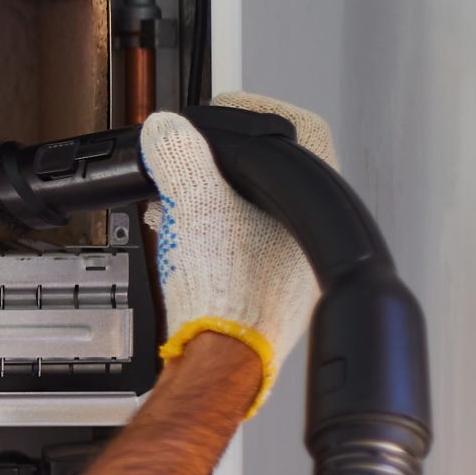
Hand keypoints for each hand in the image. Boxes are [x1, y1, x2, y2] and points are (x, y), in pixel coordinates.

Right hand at [140, 91, 336, 415]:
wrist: (222, 360)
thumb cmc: (229, 296)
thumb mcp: (194, 206)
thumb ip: (178, 157)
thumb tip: (167, 129)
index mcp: (306, 204)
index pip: (295, 130)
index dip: (252, 114)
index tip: (217, 117)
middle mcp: (308, 233)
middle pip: (268, 173)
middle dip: (221, 162)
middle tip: (190, 156)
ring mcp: (293, 265)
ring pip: (252, 210)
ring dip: (214, 198)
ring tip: (176, 199)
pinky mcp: (269, 290)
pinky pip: (243, 243)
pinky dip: (214, 231)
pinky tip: (184, 238)